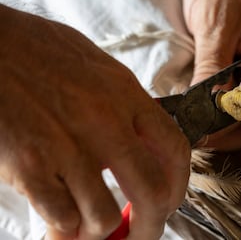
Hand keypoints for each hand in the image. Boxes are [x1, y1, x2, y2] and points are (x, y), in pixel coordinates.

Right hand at [0, 5, 189, 238]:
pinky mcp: (30, 165)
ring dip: (98, 230)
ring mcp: (67, 146)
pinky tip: (58, 218)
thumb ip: (126, 104)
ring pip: (102, 215)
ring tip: (87, 225)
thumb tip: (145, 140)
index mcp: (125, 95)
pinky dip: (64, 227)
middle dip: (150, 225)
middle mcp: (104, 122)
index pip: (174, 149)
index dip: (179, 184)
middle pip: (150, 192)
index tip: (169, 200)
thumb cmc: (40, 51)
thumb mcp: (99, 68)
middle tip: (139, 235)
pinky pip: (61, 217)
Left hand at [184, 0, 240, 149]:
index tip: (202, 132)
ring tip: (201, 132)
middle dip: (231, 129)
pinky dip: (232, 111)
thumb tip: (206, 112)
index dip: (232, 119)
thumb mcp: (215, 24)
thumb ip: (212, 69)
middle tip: (198, 139)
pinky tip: (210, 115)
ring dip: (231, 124)